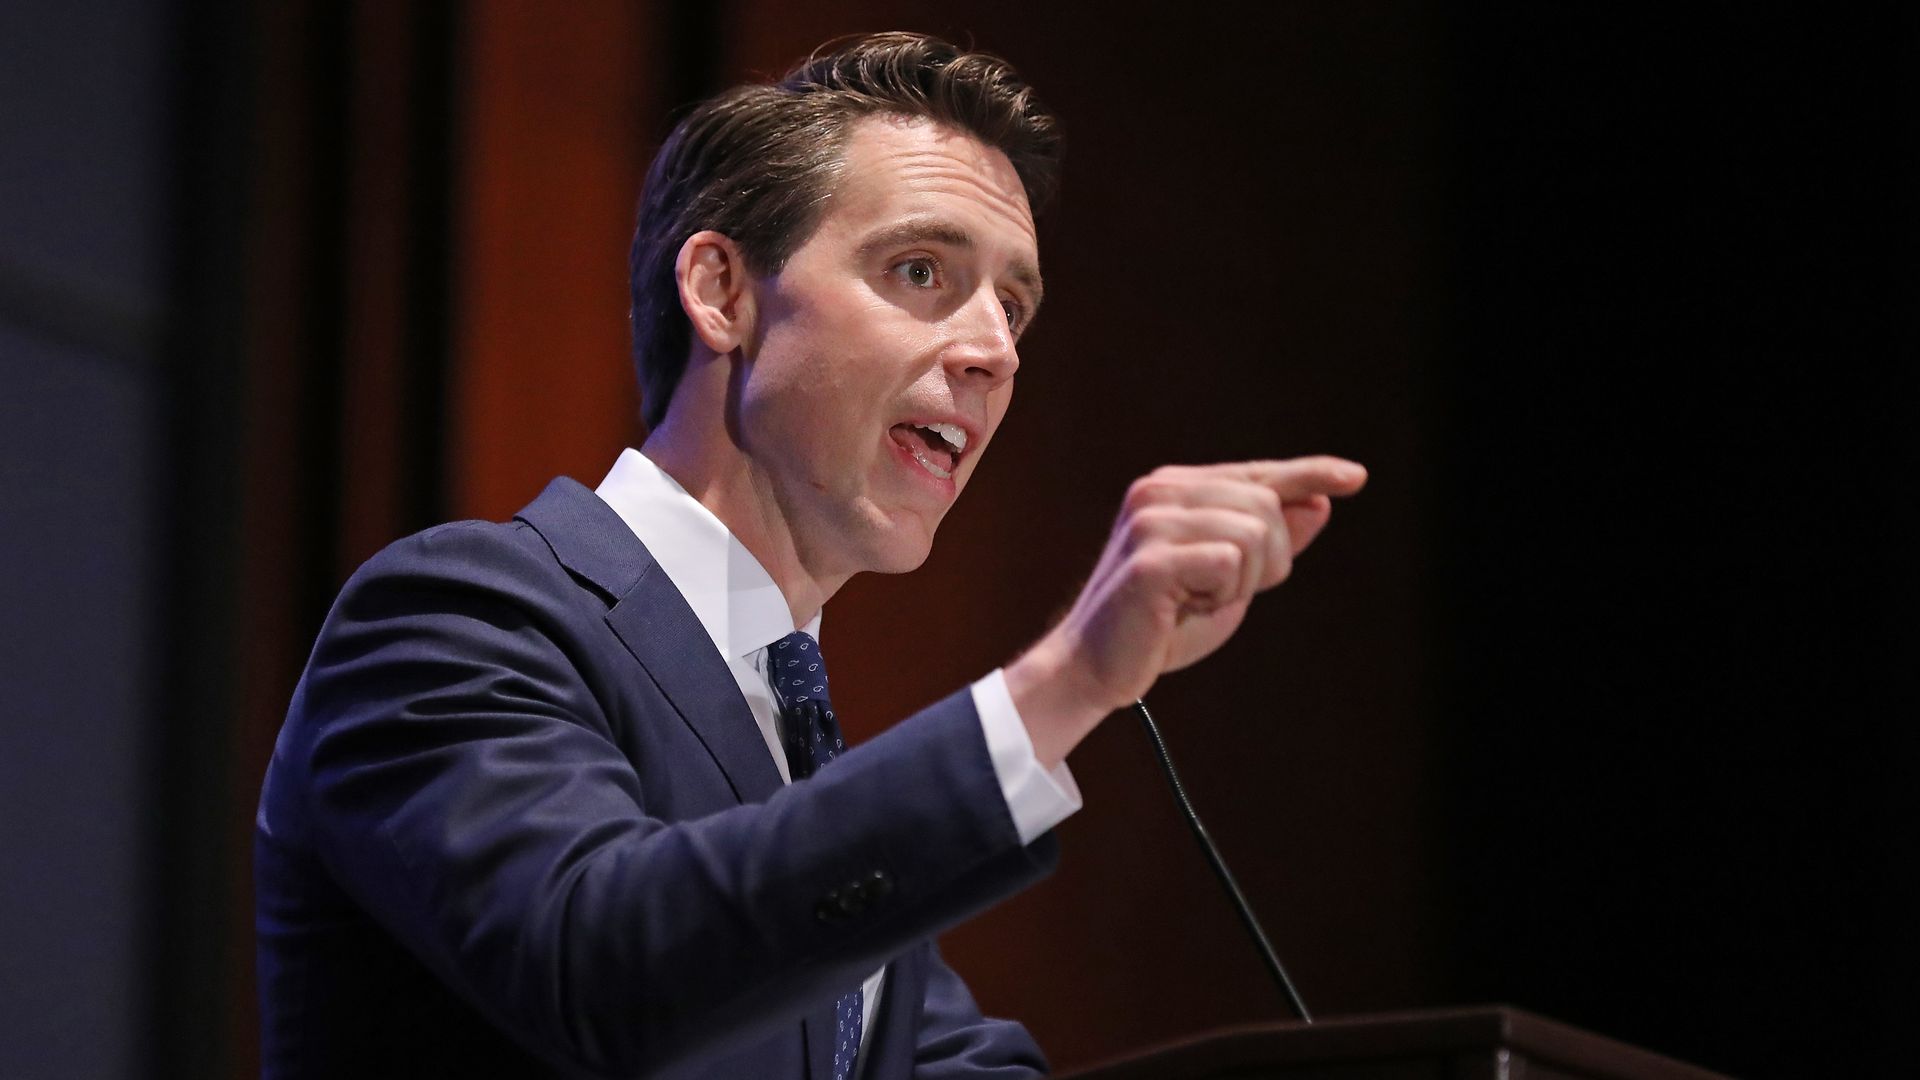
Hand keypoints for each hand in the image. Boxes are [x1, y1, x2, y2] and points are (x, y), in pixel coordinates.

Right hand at [1004, 456, 1366, 767]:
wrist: (1096, 667)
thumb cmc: (1161, 625)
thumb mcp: (1229, 580)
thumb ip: (1270, 542)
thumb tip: (1319, 503)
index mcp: (1174, 488)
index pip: (1258, 473)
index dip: (1310, 473)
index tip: (1355, 477)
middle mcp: (1159, 491)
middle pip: (1266, 506)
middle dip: (1269, 561)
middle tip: (1220, 593)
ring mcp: (1151, 520)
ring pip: (1254, 535)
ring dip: (1242, 583)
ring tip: (1196, 600)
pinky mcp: (1150, 558)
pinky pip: (1229, 564)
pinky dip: (1221, 596)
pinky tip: (1182, 609)